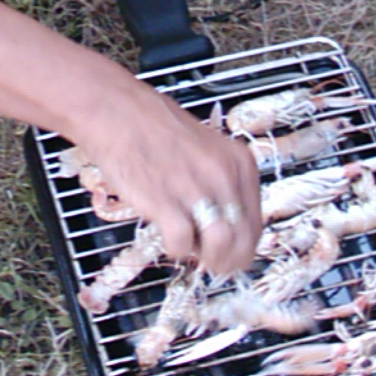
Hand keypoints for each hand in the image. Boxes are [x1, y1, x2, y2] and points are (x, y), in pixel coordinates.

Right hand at [75, 86, 262, 276]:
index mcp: (239, 163)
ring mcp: (195, 188)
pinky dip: (175, 249)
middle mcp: (223, 176)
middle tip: (212, 262)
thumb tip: (227, 227)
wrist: (118, 113)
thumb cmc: (156, 130)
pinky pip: (182, 244)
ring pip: (222, 245)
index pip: (256, 223)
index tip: (231, 253)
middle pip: (244, 239)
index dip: (243, 247)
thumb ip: (221, 186)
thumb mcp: (207, 151)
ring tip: (191, 250)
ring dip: (207, 258)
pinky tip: (167, 236)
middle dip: (228, 260)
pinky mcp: (165, 201)